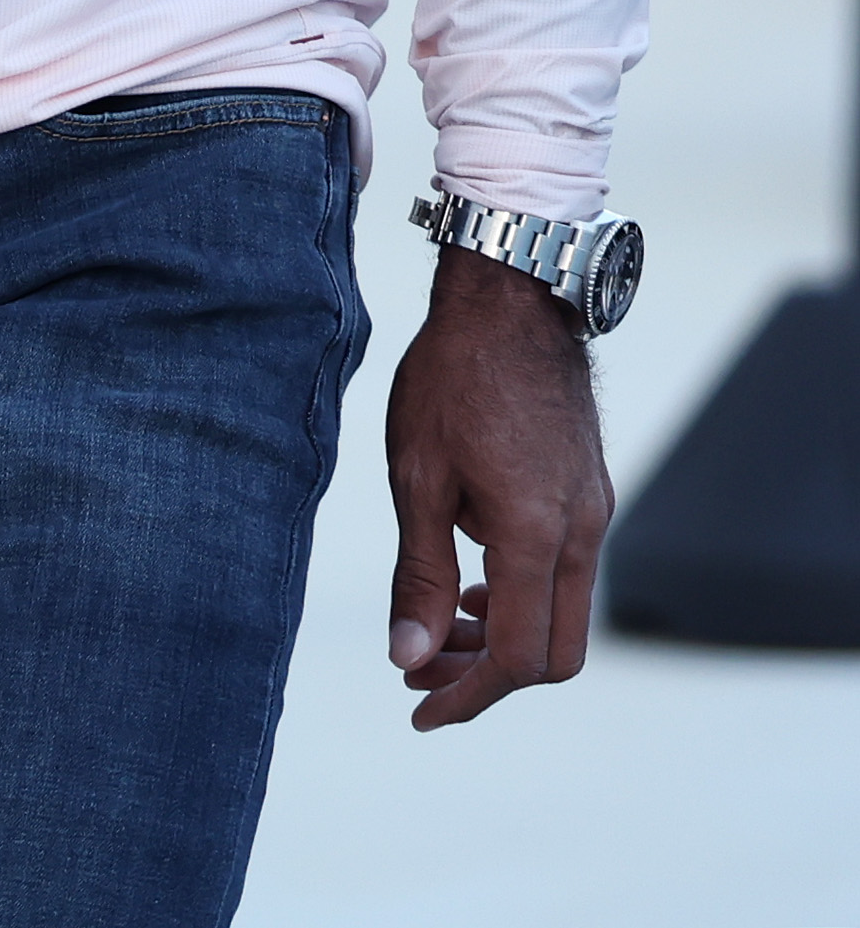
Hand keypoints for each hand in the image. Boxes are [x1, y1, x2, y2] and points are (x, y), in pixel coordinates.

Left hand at [383, 245, 612, 728]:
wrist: (510, 300)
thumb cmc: (454, 376)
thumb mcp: (418, 475)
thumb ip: (420, 574)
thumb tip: (410, 654)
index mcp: (536, 534)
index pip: (517, 658)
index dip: (467, 695)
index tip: (418, 704)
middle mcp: (581, 531)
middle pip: (554, 655)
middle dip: (488, 676)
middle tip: (424, 665)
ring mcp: (593, 511)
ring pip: (565, 616)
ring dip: (506, 637)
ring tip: (443, 622)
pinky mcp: (591, 491)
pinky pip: (569, 573)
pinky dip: (524, 595)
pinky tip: (476, 571)